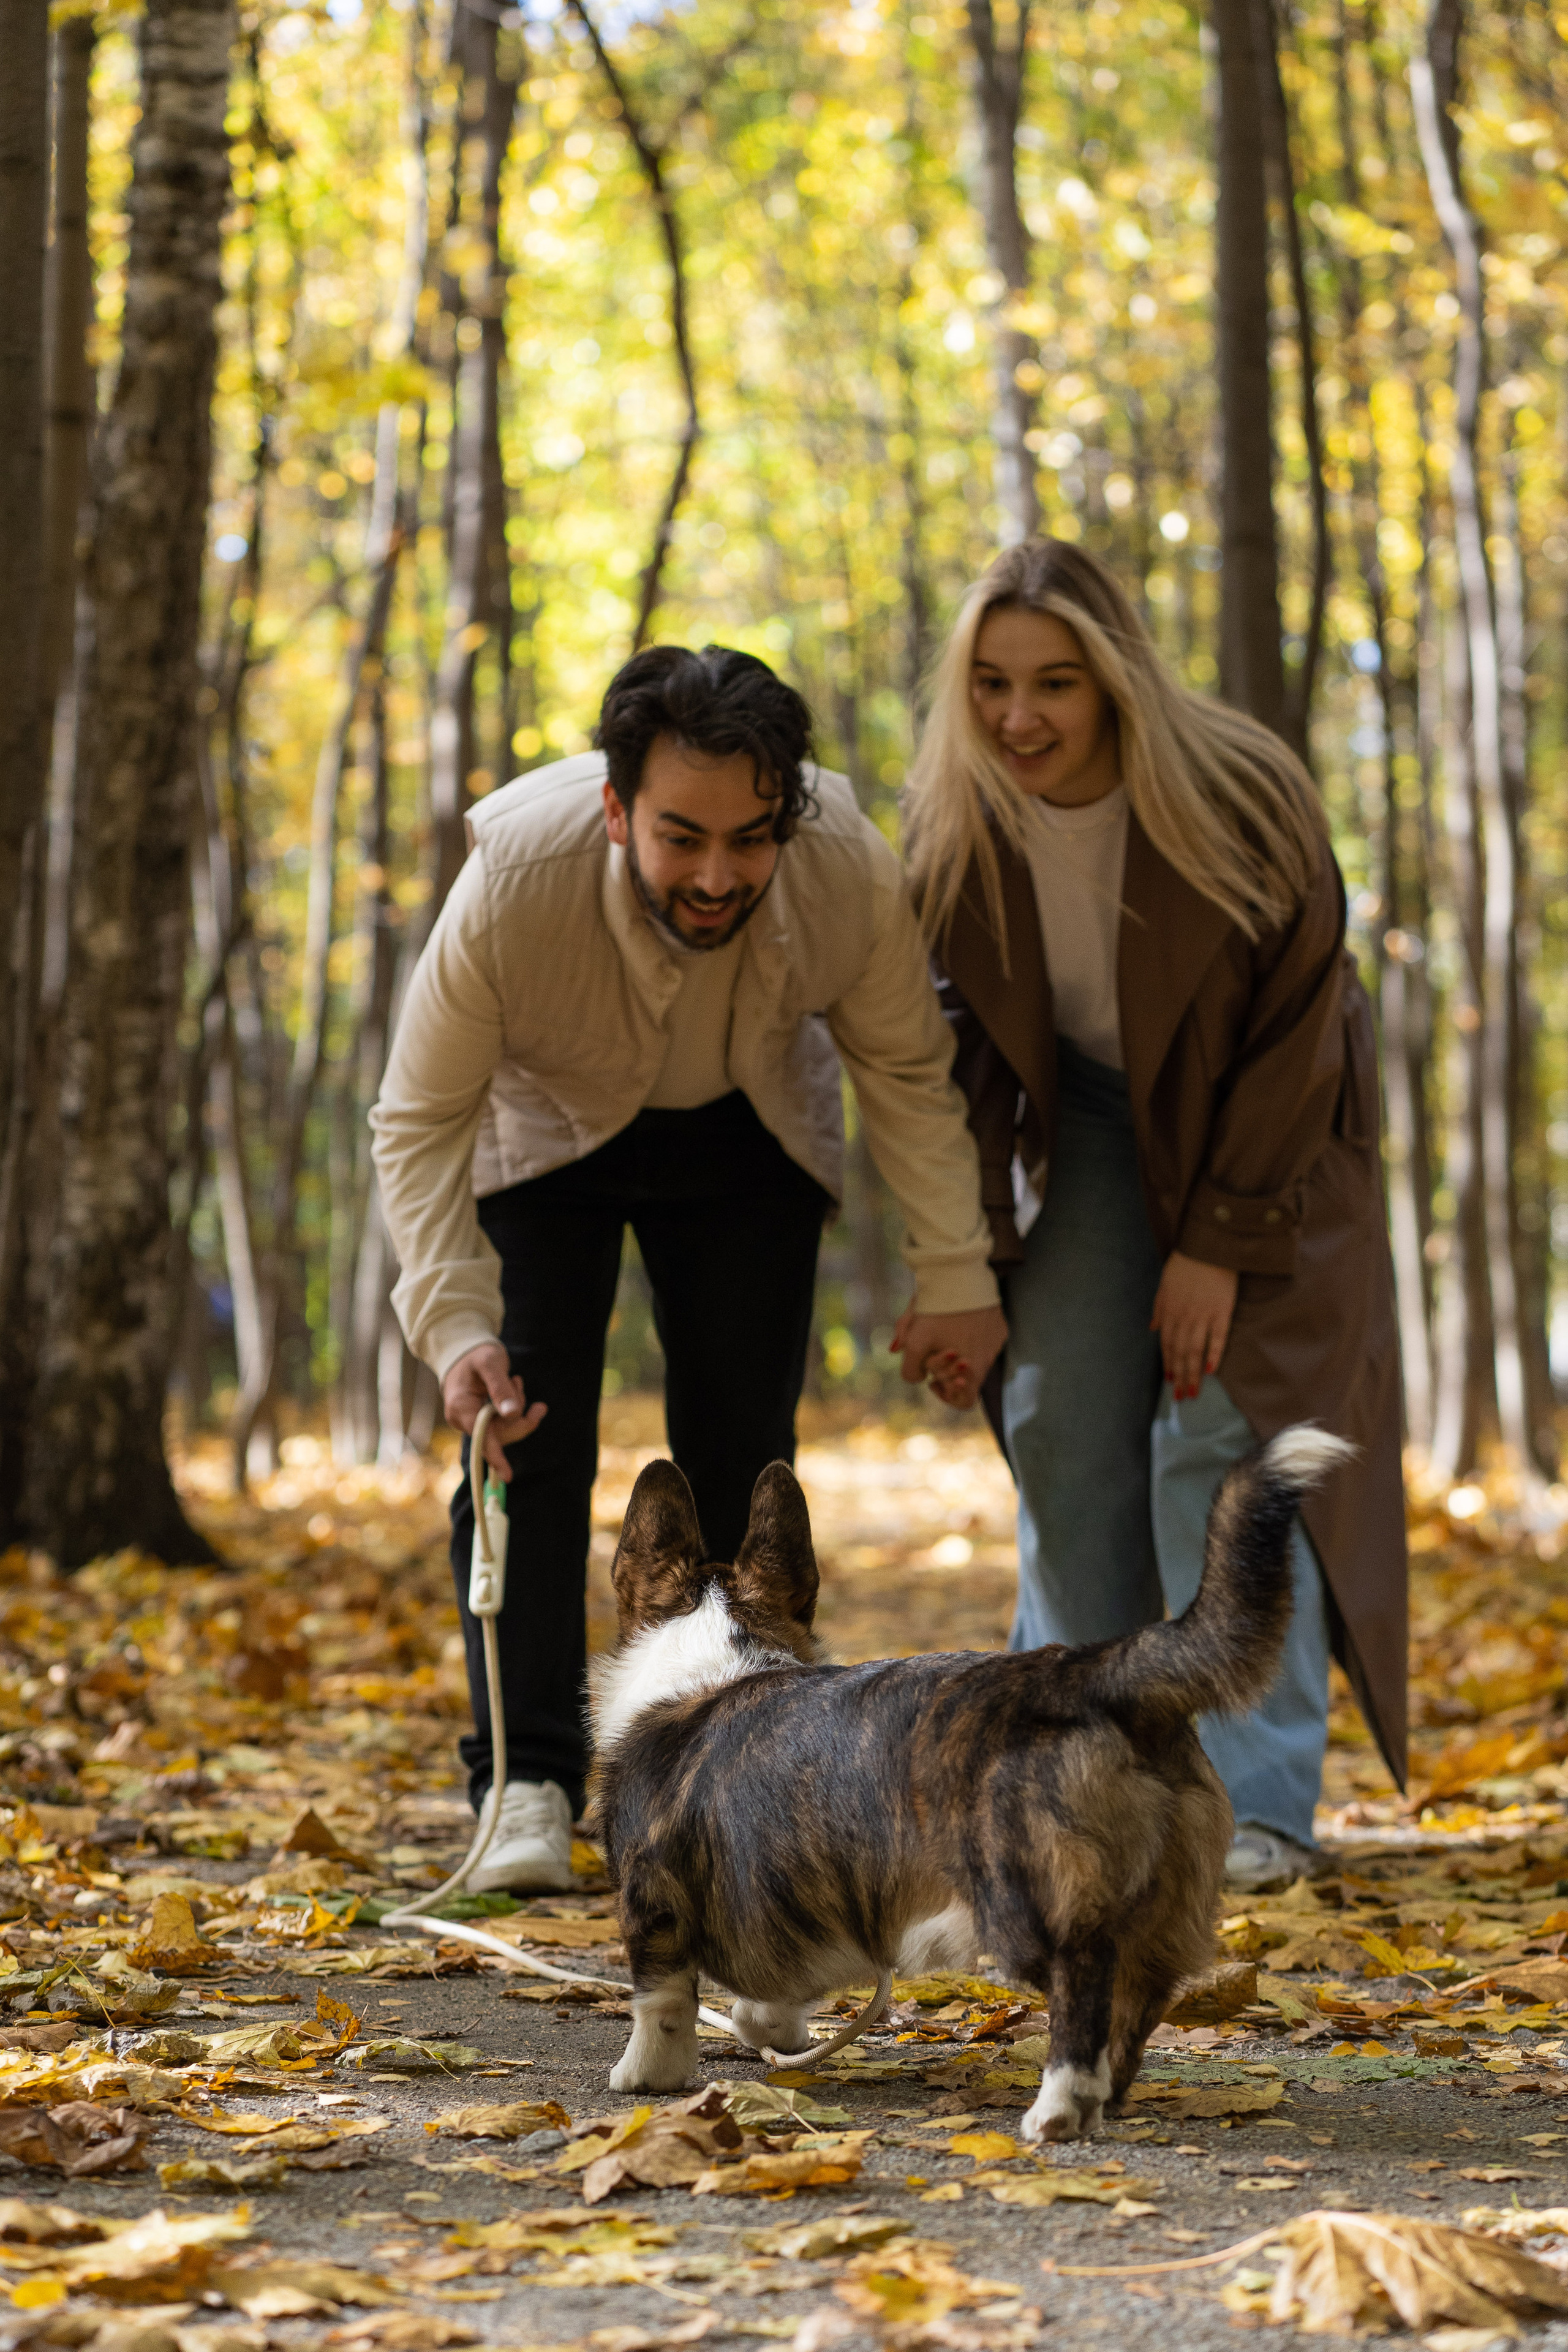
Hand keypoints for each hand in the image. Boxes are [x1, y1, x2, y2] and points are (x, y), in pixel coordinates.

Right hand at [442, 1341, 545, 1479]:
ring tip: (515, 1381)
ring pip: (504, 1430)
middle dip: (520, 1419)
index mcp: (461, 1407)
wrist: (464, 1351)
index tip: (508, 1475)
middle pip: (499, 1435)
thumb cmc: (476, 1354)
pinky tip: (513, 1386)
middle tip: (531, 1398)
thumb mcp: (490, 1363)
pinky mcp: (480, 1421)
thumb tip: (513, 1414)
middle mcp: (462, 1419)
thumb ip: (501, 1388)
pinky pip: (503, 1424)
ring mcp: (471, 1422)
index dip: (496, 1455)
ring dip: (517, 1409)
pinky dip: (513, 1409)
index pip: (481, 1437)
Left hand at [890, 1305, 1007, 1410]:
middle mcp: (987, 1360)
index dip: (944, 1394)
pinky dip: (971, 1336)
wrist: (959, 1272)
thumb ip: (909, 1365)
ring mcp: (995, 1343)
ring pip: (976, 1359)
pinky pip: (985, 1340)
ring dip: (960, 1355)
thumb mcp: (914, 1337)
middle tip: (935, 1357)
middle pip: (970, 1380)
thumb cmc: (935, 1309)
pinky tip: (958, 1319)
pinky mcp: (1000, 1327)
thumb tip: (911, 1374)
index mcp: (971, 1371)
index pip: (964, 1401)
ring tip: (944, 1333)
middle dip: (949, 1374)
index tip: (932, 1381)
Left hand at [1150, 1252, 1238, 1400]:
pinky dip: (1213, 1355)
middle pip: (1180, 1353)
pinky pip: (1217, 1338)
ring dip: (1193, 1373)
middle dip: (1179, 1376)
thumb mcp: (1165, 1284)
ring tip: (1193, 1392)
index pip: (1166, 1344)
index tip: (1169, 1381)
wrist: (1209, 1247)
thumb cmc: (1185, 1263)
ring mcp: (1203, 1315)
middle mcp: (1184, 1317)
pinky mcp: (1222, 1311)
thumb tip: (1153, 1328)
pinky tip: (1210, 1371)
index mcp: (1169, 1310)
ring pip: (1195, 1350)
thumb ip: (1159, 1307)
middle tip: (1181, 1396)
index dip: (1168, 1364)